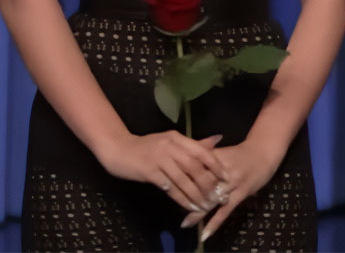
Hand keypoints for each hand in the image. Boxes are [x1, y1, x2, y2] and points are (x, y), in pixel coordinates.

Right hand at [99, 130, 229, 213]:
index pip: (200, 151)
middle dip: (208, 183)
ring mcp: (159, 158)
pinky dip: (182, 198)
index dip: (214, 164)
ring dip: (196, 194)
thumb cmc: (147, 146)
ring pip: (183, 179)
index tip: (225, 177)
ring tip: (206, 206)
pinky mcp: (150, 171)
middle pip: (194, 166)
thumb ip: (193, 144)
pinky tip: (189, 206)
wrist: (120, 149)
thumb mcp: (170, 141)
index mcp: (176, 138)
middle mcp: (170, 146)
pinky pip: (170, 188)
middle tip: (218, 196)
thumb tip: (217, 140)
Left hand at [178, 138, 281, 241]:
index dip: (182, 175)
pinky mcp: (241, 193)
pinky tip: (205, 233)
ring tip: (185, 223)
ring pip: (212, 198)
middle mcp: (221, 170)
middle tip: (173, 203)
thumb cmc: (240, 153)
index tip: (168, 181)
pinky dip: (215, 222)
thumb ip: (204, 154)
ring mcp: (232, 182)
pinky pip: (226, 210)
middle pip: (201, 183)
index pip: (194, 166)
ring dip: (198, 212)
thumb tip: (183, 158)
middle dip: (187, 194)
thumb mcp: (222, 151)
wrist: (263, 152)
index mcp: (215, 157)